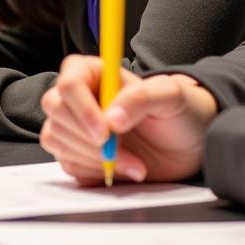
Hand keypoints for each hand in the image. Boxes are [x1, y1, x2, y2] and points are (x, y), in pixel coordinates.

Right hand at [40, 55, 218, 184]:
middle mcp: (80, 96)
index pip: (69, 83)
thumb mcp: (170, 96)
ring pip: (56, 138)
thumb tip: (112, 118)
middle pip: (56, 110)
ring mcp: (76, 125)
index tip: (105, 133)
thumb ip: (140, 98)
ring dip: (93, 158)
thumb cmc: (180, 110)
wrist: (188, 145)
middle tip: (117, 151)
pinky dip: (93, 172)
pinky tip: (122, 169)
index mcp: (94, 73)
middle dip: (86, 137)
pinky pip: (67, 163)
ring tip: (133, 164)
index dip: (82, 109)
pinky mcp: (78, 153)